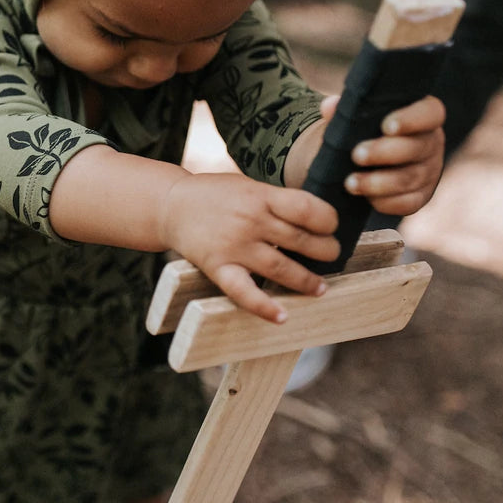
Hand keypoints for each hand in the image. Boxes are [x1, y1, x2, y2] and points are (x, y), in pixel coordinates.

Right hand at [160, 172, 339, 322]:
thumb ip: (276, 201)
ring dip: (306, 281)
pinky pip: (243, 291)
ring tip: (319, 288)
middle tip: (331, 256)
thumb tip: (315, 219)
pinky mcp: (218, 267)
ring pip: (281, 267)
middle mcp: (250, 221)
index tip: (331, 227)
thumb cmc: (214, 195)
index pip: (308, 208)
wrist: (170, 205)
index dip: (328, 220)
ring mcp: (234, 246)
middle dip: (325, 251)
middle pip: (301, 240)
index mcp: (261, 196)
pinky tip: (281, 316)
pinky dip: (263, 306)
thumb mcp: (248, 186)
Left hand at [338, 93, 446, 215]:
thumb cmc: (361, 130)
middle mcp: (431, 142)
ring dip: (378, 182)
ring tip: (351, 182)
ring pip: (409, 178)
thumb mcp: (354, 117)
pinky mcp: (420, 196)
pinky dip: (385, 202)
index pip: (430, 113)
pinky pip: (408, 203)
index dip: (412, 119)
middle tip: (356, 155)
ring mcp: (429, 171)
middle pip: (416, 148)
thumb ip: (344, 110)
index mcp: (422, 115)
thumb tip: (329, 106)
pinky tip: (366, 198)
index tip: (386, 126)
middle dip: (384, 152)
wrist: (358, 161)